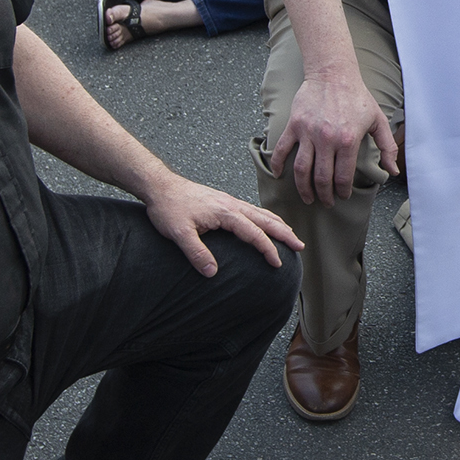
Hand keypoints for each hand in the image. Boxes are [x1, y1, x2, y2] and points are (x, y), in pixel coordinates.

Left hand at [140, 170, 296, 277]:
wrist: (159, 186)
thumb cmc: (168, 208)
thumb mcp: (179, 234)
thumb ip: (197, 253)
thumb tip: (213, 273)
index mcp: (225, 212)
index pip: (253, 233)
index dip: (267, 249)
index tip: (278, 264)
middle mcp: (231, 205)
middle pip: (265, 219)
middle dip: (284, 233)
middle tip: (300, 246)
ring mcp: (228, 201)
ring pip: (260, 212)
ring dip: (278, 224)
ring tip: (291, 234)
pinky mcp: (223, 201)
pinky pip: (251, 209)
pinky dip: (265, 217)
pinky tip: (265, 222)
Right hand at [270, 66, 398, 208]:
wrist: (333, 73)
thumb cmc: (357, 96)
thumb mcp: (377, 120)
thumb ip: (387, 147)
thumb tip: (393, 171)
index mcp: (348, 141)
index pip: (343, 177)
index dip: (342, 192)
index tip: (342, 196)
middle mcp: (327, 140)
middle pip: (321, 178)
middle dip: (324, 195)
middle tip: (325, 202)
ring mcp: (308, 133)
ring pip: (301, 170)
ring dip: (303, 188)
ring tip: (307, 198)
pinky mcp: (294, 125)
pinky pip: (282, 149)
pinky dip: (278, 164)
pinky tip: (278, 175)